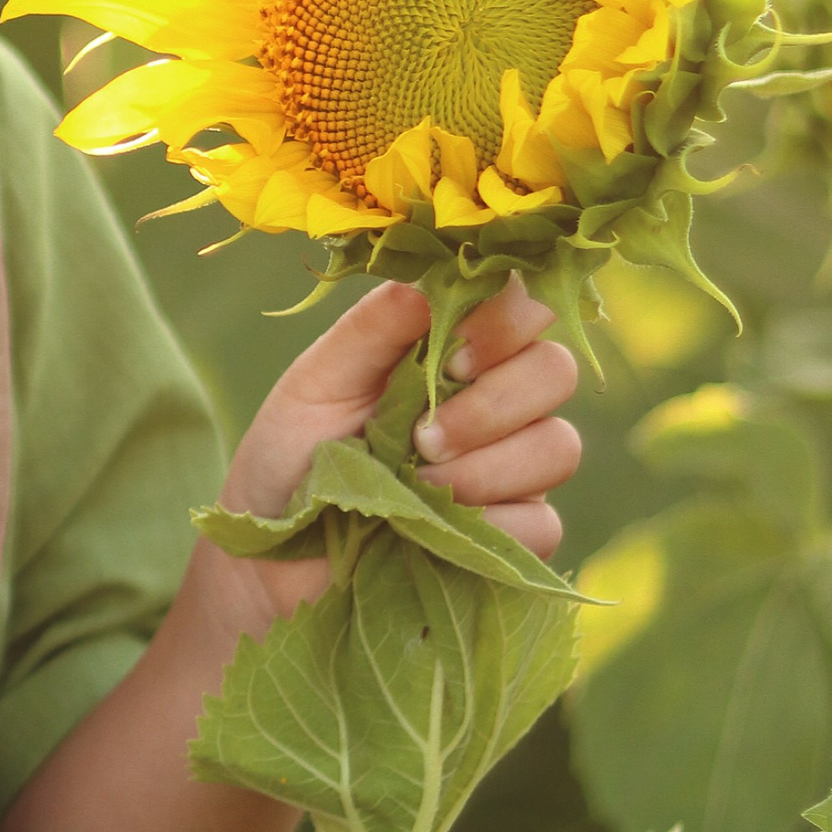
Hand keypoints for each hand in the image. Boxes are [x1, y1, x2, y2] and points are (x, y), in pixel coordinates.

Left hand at [221, 279, 581, 562]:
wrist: (274, 555)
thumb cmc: (294, 454)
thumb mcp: (319, 381)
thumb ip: (373, 327)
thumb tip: (430, 276)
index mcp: (453, 348)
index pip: (522, 307)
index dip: (505, 323)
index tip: (450, 356)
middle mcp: (496, 400)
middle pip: (555, 372)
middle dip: (491, 404)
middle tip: (420, 437)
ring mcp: (514, 470)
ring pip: (558, 446)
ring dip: (485, 467)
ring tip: (416, 484)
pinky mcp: (516, 536)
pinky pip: (542, 522)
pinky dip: (489, 523)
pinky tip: (435, 527)